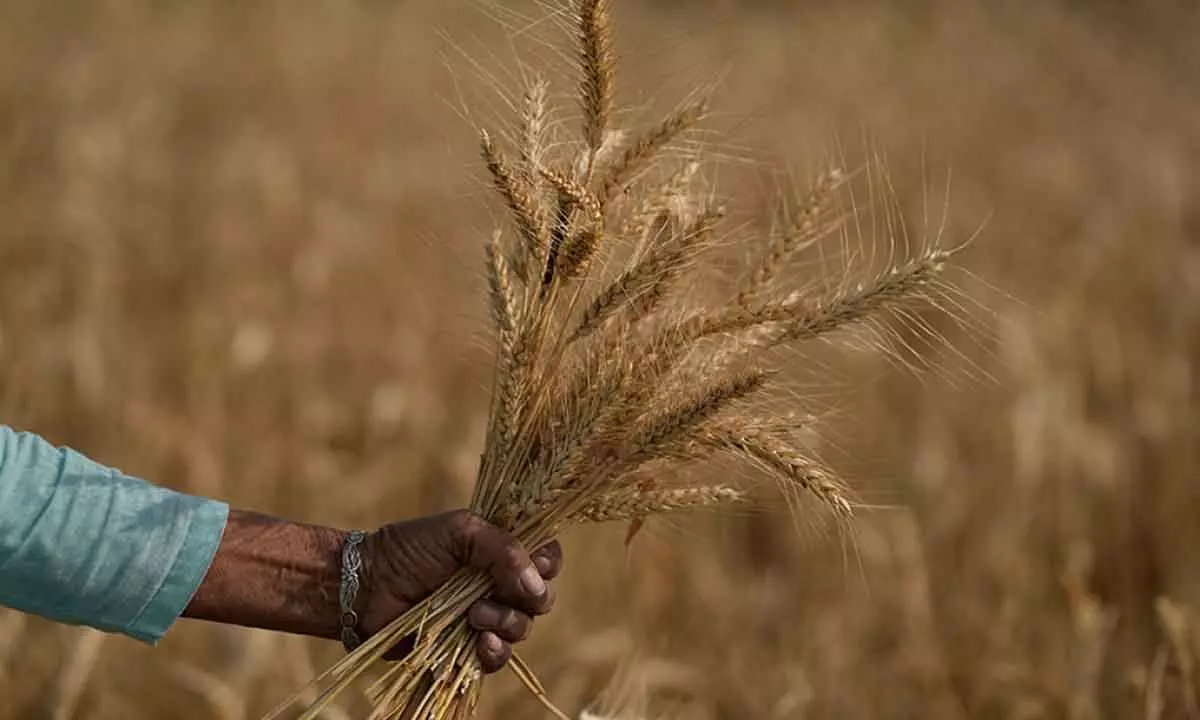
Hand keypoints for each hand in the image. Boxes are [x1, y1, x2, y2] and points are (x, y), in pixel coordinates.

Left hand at [357, 510, 561, 672]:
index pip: (547, 557)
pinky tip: (480, 642)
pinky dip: (495, 651)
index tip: (536, 565)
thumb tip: (537, 585)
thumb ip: (504, 549)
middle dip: (527, 598)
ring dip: (506, 622)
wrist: (368, 585)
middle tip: (495, 591)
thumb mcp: (461, 531)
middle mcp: (499, 583)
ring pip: (523, 627)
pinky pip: (499, 657)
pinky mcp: (468, 646)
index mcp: (501, 550)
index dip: (547, 564)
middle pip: (542, 597)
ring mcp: (486, 616)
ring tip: (474, 615)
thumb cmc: (411, 549)